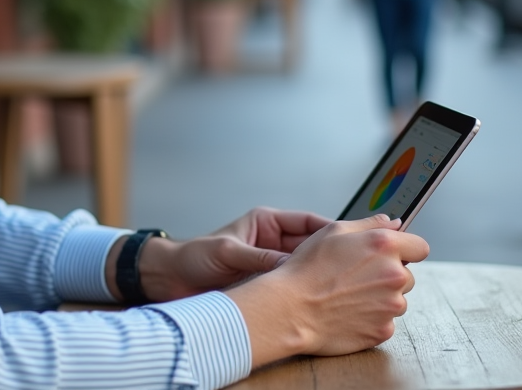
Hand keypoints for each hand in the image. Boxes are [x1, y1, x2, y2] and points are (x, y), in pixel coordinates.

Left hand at [132, 208, 330, 301]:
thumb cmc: (193, 256)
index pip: (307, 222)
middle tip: (350, 266)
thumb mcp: (227, 252)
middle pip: (312, 245)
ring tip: (336, 284)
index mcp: (266, 222)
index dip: (330, 230)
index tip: (349, 240)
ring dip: (316, 275)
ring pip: (304, 267)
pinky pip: (290, 286)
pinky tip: (314, 300)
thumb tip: (288, 265)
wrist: (171, 280)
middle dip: (329, 255)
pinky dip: (301, 291)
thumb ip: (258, 257)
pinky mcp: (266, 284)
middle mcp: (272, 242)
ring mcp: (271, 264)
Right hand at [224, 215, 429, 367]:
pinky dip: (371, 318)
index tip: (393, 255)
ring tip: (348, 295)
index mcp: (385, 247)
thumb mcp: (333, 231)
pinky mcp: (383, 331)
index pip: (420, 247)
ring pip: (396, 300)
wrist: (291, 309)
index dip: (406, 249)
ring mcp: (391, 306)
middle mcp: (394, 276)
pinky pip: (385, 321)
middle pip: (406, 275)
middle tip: (356, 276)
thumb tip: (394, 223)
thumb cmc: (307, 269)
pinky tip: (347, 311)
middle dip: (387, 275)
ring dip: (380, 297)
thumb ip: (370, 224)